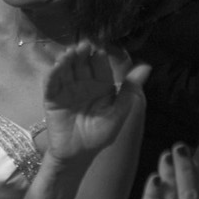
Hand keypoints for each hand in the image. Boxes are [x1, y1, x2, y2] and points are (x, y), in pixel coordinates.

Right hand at [40, 42, 144, 162]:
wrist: (78, 153)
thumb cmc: (100, 134)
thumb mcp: (119, 111)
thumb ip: (130, 89)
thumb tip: (146, 66)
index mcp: (101, 85)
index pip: (100, 65)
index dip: (99, 55)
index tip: (100, 44)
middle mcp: (83, 84)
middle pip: (81, 64)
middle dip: (82, 53)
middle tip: (84, 44)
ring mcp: (66, 90)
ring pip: (66, 70)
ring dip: (67, 60)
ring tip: (71, 52)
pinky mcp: (52, 99)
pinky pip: (51, 84)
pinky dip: (53, 74)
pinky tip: (57, 66)